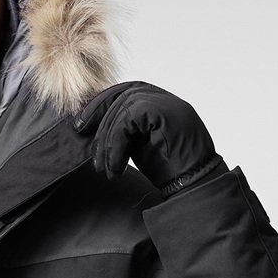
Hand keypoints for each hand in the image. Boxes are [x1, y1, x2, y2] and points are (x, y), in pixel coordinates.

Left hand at [77, 82, 222, 191]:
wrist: (196, 185)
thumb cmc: (171, 170)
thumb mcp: (141, 145)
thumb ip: (125, 131)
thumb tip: (95, 129)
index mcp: (158, 101)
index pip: (123, 91)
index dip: (98, 106)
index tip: (81, 126)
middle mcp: (163, 97)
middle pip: (119, 95)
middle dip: (96, 118)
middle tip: (86, 145)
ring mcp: (165, 102)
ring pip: (120, 109)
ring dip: (107, 144)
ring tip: (106, 170)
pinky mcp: (163, 113)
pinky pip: (126, 121)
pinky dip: (116, 147)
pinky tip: (116, 169)